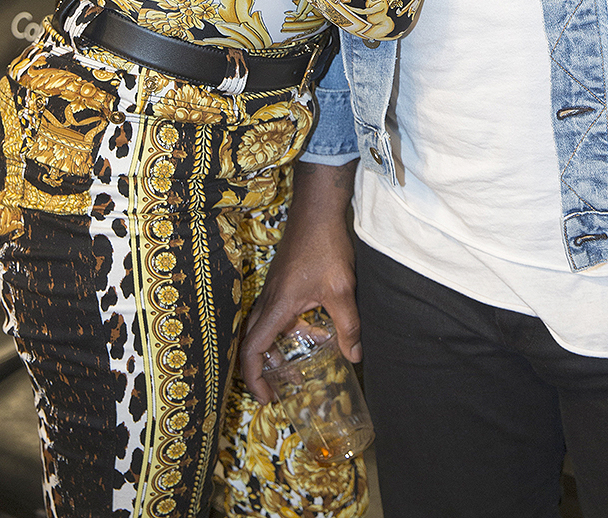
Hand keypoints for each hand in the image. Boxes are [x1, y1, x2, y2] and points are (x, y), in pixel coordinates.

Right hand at [240, 160, 358, 404]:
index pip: (252, 348)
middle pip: (253, 340)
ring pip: (267, 326)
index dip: (254, 377)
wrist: (318, 209)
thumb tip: (355, 356)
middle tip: (281, 388)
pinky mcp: (283, 280)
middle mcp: (269, 299)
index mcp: (277, 306)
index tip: (266, 397)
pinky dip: (291, 329)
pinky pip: (279, 313)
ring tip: (301, 365)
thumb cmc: (325, 247)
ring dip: (280, 348)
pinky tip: (316, 330)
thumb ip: (348, 325)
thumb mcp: (341, 290)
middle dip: (264, 368)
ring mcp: (274, 288)